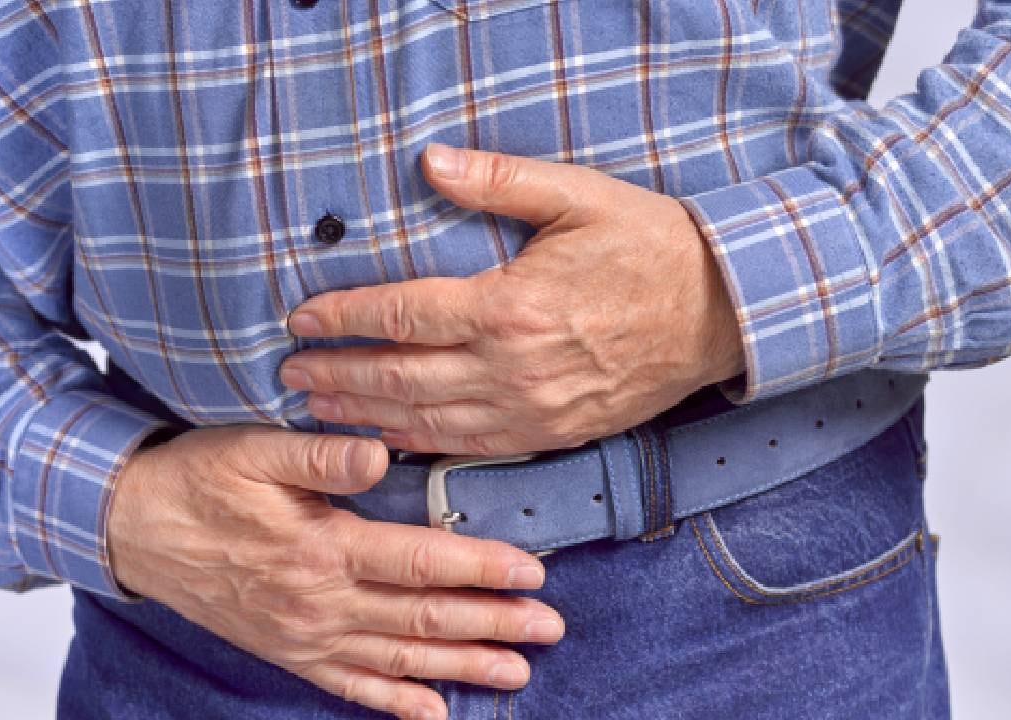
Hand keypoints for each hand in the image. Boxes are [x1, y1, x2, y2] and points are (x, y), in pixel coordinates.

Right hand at [108, 425, 564, 719]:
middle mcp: (319, 603)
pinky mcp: (287, 651)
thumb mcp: (255, 450)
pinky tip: (429, 713)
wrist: (133, 528)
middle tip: (550, 628)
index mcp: (321, 548)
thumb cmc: (199, 481)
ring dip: (459, 666)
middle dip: (492, 625)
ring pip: (398, 658)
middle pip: (422, 618)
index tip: (532, 573)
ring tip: (514, 673)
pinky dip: (392, 701)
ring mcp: (303, 636)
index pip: (420, 563)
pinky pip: (348, 686)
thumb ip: (322, 453)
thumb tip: (382, 454)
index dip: (481, 568)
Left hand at [278, 144, 744, 455]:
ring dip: (365, 414)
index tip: (300, 319)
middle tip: (290, 372)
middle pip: (400, 376)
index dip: (344, 317)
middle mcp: (512, 366)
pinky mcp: (551, 432)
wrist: (720, 312)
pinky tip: (386, 439)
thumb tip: (430, 161)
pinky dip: (419, 444)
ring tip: (318, 408)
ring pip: (426, 419)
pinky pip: (470, 447)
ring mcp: (531, 408)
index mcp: (509, 305)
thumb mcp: (577, 196)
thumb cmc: (649, 247)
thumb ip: (498, 181)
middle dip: (337, 374)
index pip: (402, 315)